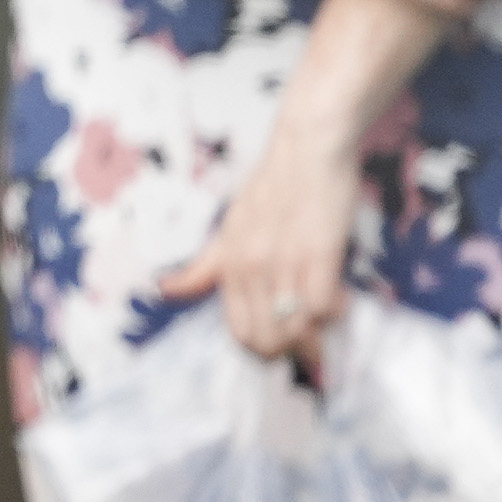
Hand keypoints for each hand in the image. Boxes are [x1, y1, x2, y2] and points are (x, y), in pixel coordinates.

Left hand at [160, 138, 356, 367]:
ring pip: (296, 330)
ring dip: (317, 334)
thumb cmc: (272, 188)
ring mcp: (283, 263)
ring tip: (326, 312)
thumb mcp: (229, 229)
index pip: (240, 333)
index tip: (285, 347)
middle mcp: (251, 269)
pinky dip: (335, 311)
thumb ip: (204, 268)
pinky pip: (323, 308)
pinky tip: (339, 294)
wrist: (307, 151)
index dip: (264, 349)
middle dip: (293, 351)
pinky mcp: (318, 254)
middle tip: (312, 337)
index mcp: (229, 266)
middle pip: (268, 340)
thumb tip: (163, 290)